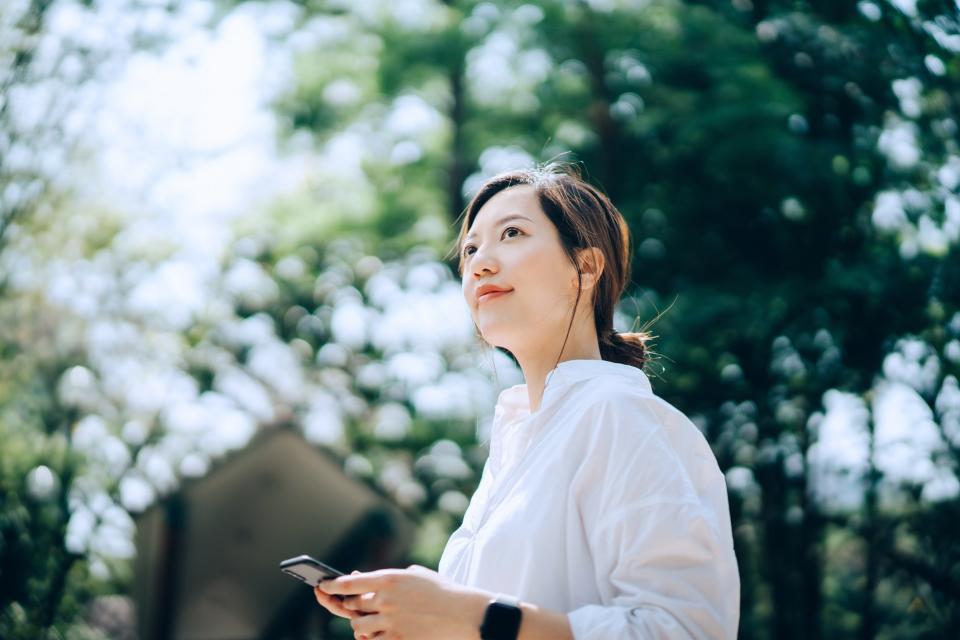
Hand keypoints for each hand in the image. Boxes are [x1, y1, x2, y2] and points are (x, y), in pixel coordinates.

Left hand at [316, 564, 488, 639]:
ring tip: (372, 621)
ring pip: (358, 625)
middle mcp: (386, 599)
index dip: (332, 586)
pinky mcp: (397, 639)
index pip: (350, 583)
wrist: (463, 614)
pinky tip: (378, 633)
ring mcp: (390, 621)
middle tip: (355, 606)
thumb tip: (362, 579)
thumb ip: (388, 579)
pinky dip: (370, 638)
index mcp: (390, 578)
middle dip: (352, 606)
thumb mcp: (415, 576)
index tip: (322, 586)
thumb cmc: (441, 591)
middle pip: (353, 606)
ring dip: (361, 624)